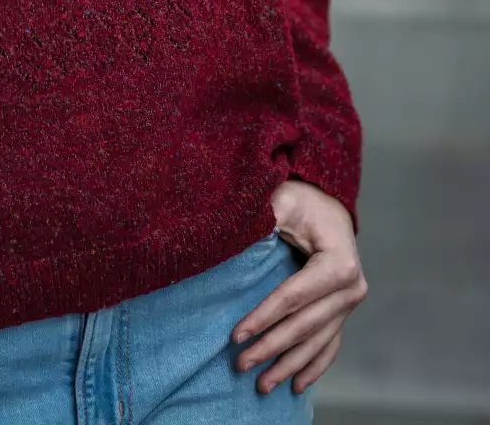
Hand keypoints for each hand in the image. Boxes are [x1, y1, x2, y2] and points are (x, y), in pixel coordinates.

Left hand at [231, 178, 367, 395]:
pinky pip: (331, 344)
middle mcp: (351, 288)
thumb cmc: (303, 199)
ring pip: (317, 342)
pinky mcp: (344, 310)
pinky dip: (314, 366)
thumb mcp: (283, 200)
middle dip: (271, 347)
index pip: (294, 297)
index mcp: (339, 263)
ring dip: (289, 366)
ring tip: (262, 386)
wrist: (328, 201)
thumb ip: (265, 216)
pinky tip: (296, 384)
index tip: (236, 335)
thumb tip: (233, 233)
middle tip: (240, 365)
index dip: (264, 317)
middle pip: (305, 325)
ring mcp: (350, 303)